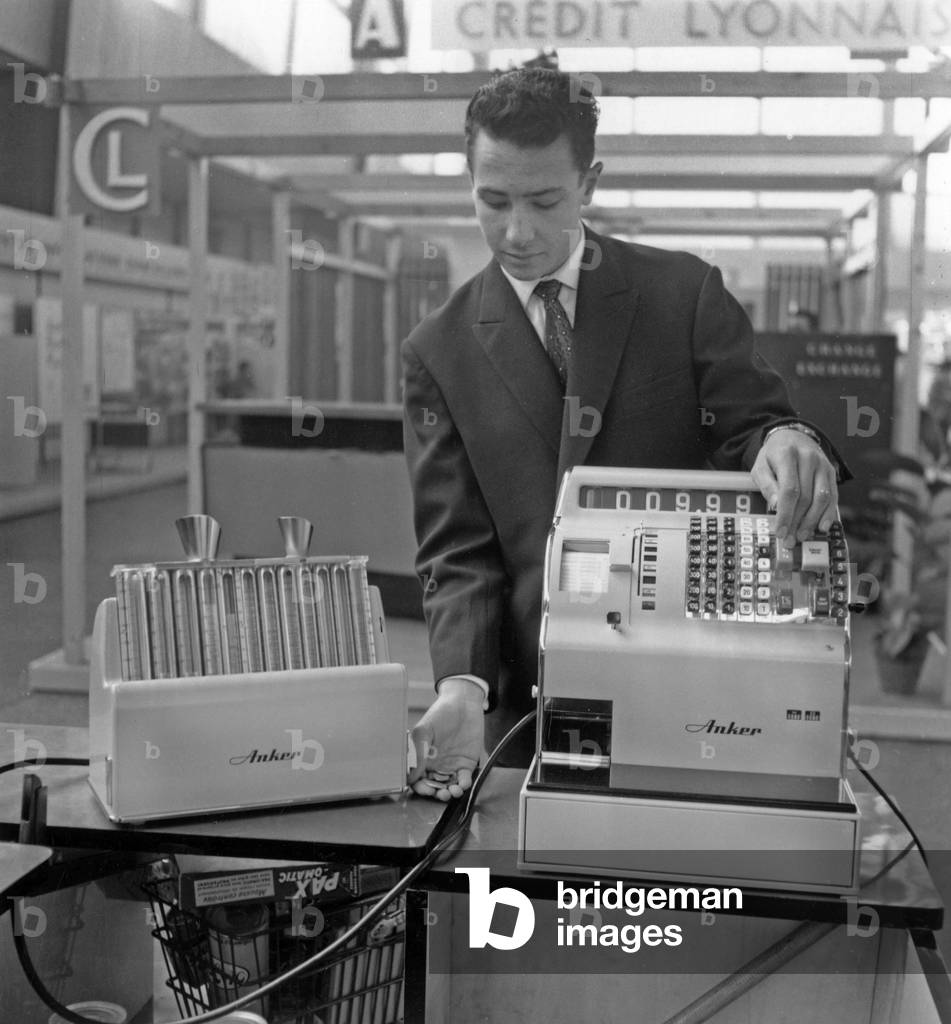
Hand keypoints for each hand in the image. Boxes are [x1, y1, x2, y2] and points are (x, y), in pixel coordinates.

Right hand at [408, 679, 484, 800]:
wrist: (463, 703)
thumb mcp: (424, 730)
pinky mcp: (467, 763)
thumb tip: (412, 775)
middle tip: (441, 794)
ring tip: (453, 792)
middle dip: (437, 794)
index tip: (425, 789)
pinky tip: (463, 784)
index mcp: (422, 758)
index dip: (421, 787)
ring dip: (451, 793)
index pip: (418, 780)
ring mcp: (451, 765)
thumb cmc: (440, 713)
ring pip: (449, 786)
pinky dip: (464, 784)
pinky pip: (465, 778)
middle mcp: (436, 765)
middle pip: (434, 787)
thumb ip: (417, 753)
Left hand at [751, 427, 837, 546]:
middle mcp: (809, 458)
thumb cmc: (773, 456)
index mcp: (787, 455)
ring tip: (802, 535)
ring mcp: (823, 465)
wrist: (792, 436)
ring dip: (812, 521)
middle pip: (806, 497)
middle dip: (797, 522)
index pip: (789, 490)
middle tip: (790, 539)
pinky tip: (822, 526)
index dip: (785, 514)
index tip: (781, 531)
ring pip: (822, 498)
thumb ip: (766, 485)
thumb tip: (776, 506)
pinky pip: (833, 496)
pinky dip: (828, 513)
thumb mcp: (760, 466)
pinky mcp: (831, 472)